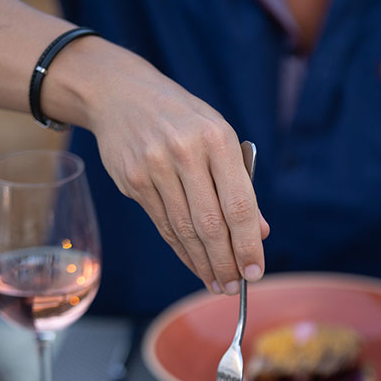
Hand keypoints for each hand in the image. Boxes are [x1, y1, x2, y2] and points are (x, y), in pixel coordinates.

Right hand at [88, 54, 268, 294]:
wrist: (120, 93)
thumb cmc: (182, 119)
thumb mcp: (217, 137)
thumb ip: (240, 183)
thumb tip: (261, 232)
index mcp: (217, 138)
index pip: (239, 204)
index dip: (248, 244)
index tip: (255, 271)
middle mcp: (185, 151)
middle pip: (211, 225)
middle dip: (226, 263)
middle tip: (235, 288)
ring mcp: (155, 166)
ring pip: (185, 231)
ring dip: (204, 264)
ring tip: (218, 284)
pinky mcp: (133, 180)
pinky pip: (164, 226)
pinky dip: (182, 251)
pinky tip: (196, 265)